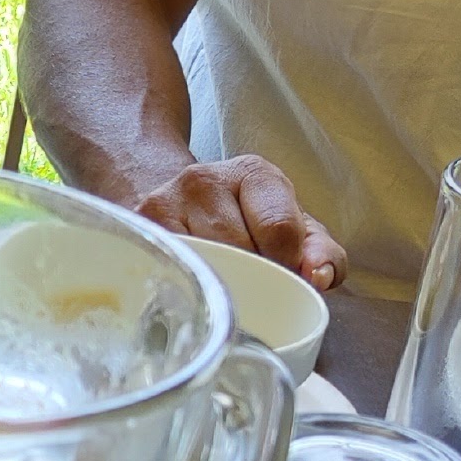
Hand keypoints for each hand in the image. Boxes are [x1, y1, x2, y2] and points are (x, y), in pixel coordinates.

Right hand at [129, 153, 346, 290]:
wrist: (178, 203)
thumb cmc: (245, 223)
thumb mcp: (294, 230)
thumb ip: (321, 253)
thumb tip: (319, 277)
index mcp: (255, 174)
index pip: (279, 230)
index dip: (287, 267)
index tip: (283, 280)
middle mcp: (207, 179)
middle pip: (238, 250)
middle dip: (252, 278)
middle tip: (252, 287)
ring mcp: (165, 200)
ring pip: (202, 262)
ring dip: (217, 285)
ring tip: (222, 284)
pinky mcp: (138, 226)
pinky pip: (170, 268)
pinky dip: (186, 285)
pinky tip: (192, 284)